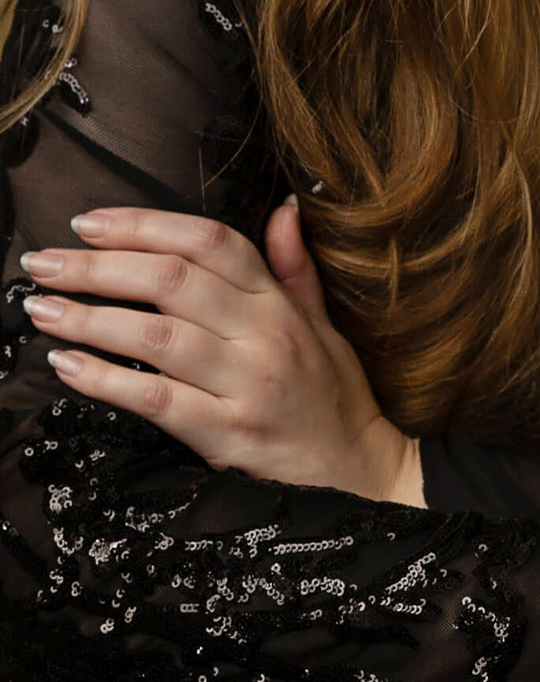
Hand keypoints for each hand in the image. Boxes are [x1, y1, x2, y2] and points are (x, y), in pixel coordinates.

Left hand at [18, 201, 424, 505]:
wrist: (356, 471)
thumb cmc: (331, 393)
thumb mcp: (322, 322)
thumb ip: (294, 267)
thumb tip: (284, 209)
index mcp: (279, 303)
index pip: (209, 242)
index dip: (144, 225)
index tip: (89, 222)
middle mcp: (263, 335)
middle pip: (171, 282)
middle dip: (97, 266)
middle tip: (44, 261)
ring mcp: (245, 385)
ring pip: (155, 337)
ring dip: (88, 319)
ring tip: (41, 307)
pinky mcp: (226, 434)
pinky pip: (155, 399)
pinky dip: (104, 380)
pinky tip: (66, 365)